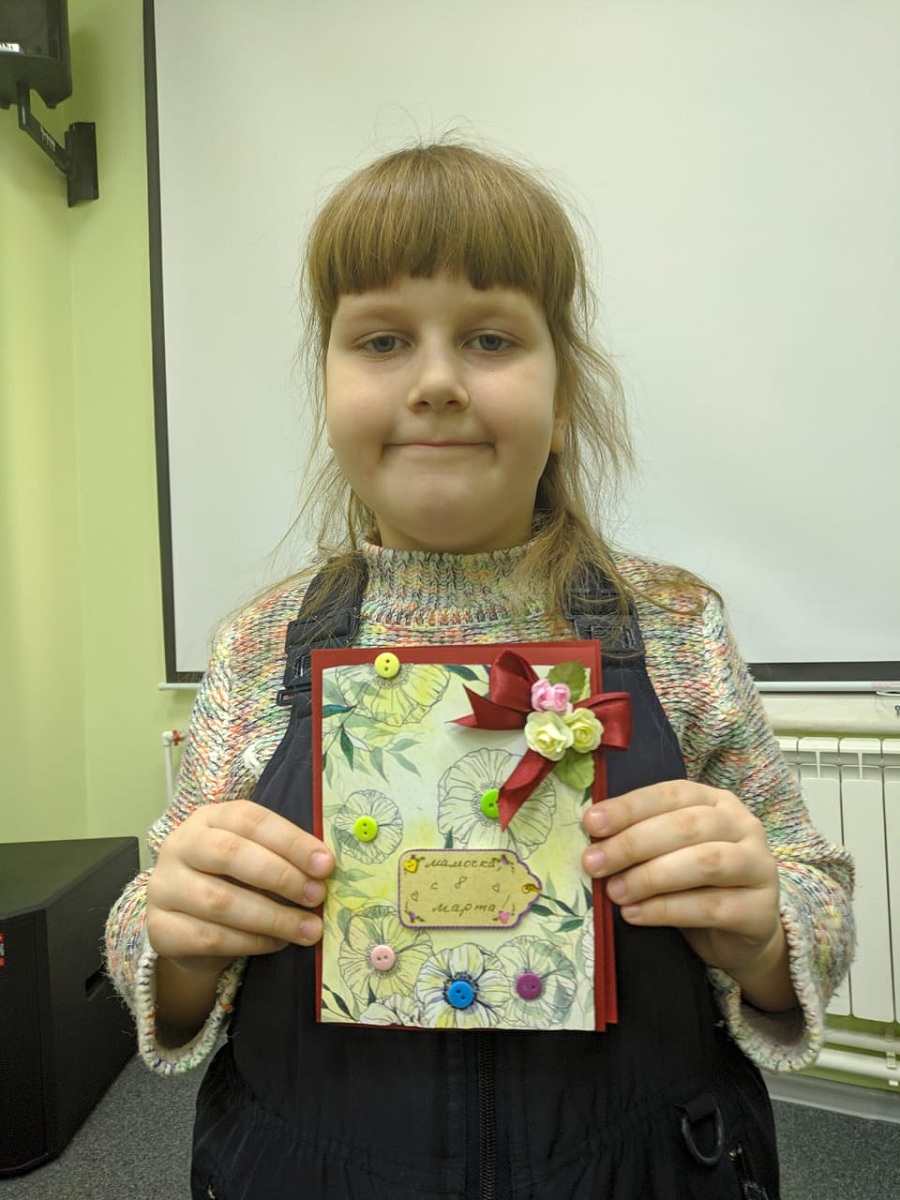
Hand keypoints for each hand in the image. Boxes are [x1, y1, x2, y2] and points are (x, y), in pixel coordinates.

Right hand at [147, 799, 333, 973]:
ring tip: (308, 929)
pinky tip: (276, 943)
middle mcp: (180, 845)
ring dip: (273, 917)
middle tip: (317, 896)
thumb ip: (282, 856)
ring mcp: (164, 887)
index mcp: (209, 818)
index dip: (290, 840)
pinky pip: (210, 938)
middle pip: (230, 854)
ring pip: (220, 901)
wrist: (188, 927)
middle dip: (281, 876)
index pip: (250, 819)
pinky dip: (251, 942)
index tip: (325, 864)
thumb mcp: (254, 858)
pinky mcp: (160, 928)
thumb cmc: (231, 882)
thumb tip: (325, 868)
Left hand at [582, 780, 794, 1008]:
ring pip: (703, 863)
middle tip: (594, 863)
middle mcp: (741, 825)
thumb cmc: (696, 884)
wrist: (741, 933)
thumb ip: (641, 840)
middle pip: (686, 826)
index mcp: (715, 801)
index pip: (671, 794)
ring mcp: (757, 865)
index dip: (630, 807)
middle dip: (633, 843)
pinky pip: (711, 906)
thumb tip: (592, 842)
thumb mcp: (669, 853)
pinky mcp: (759, 909)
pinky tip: (636, 915)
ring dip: (651, 877)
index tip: (591, 823)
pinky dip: (667, 910)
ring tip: (614, 892)